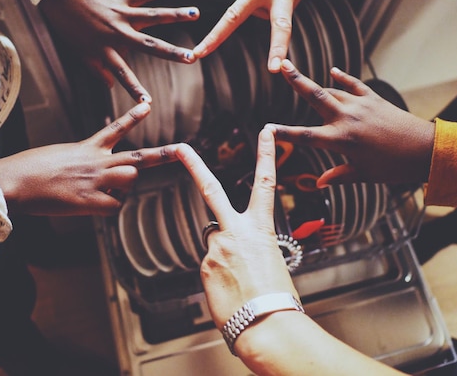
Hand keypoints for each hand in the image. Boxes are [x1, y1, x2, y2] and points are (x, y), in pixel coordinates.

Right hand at [0, 102, 179, 216]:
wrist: (14, 181)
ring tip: (109, 191)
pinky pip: (114, 206)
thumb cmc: (29, 168)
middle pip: (138, 158)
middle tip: (181, 150)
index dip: (134, 116)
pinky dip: (110, 207)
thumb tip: (89, 174)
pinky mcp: (88, 200)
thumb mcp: (59, 155)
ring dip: (125, 188)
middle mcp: (97, 161)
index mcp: (88, 147)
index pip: (117, 127)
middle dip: (161, 155)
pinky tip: (96, 206)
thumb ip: (80, 159)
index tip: (148, 105)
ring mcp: (96, 180)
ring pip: (131, 180)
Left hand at [39, 0, 199, 101]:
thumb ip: (98, 70)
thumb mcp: (80, 53)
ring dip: (176, 14)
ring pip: (153, 15)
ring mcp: (122, 14)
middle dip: (172, 52)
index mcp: (106, 50)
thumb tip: (111, 86)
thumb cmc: (69, 27)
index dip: (135, 90)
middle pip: (149, 45)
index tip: (148, 104)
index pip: (123, 75)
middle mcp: (117, 32)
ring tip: (196, 14)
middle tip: (191, 58)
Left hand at [176, 129, 296, 327]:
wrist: (266, 324)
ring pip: (213, 241)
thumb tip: (233, 247)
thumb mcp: (271, 261)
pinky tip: (229, 288)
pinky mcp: (203, 265)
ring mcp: (216, 247)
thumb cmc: (275, 297)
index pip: (266, 182)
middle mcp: (236, 230)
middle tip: (181, 147)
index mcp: (261, 227)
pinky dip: (217, 274)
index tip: (266, 131)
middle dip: (194, 165)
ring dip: (222, 255)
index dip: (266, 153)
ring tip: (237, 278)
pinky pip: (208, 264)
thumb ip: (250, 245)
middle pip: (212, 189)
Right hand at [268, 60, 434, 185]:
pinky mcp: (374, 99)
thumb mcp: (363, 176)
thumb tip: (318, 183)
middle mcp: (347, 119)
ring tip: (297, 74)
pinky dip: (343, 77)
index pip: (305, 136)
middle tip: (281, 66)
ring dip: (314, 84)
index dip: (284, 133)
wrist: (425, 150)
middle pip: (315, 96)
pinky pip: (354, 85)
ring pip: (331, 90)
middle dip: (296, 81)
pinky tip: (333, 71)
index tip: (267, 130)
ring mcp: (360, 106)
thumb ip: (338, 177)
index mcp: (341, 140)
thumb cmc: (393, 167)